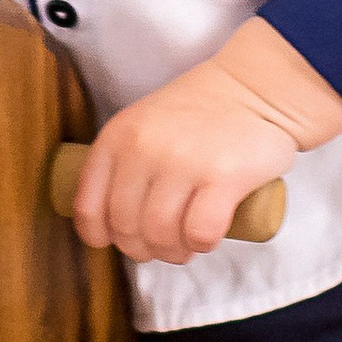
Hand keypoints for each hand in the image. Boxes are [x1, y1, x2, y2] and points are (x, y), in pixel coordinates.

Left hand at [70, 20, 341, 266]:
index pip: (89, 209)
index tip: (117, 241)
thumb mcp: (141, 126)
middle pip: (126, 228)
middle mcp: (143, 148)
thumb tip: (109, 226)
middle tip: (162, 245)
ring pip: (161, 235)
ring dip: (174, 252)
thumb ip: (122, 164)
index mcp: (117, 137)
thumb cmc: (196, 116)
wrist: (253, 88)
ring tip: (186, 245)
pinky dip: (201, 244)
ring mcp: (183, 161)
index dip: (101, 237)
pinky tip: (207, 238)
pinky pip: (199, 232)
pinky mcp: (224, 176)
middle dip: (143, 249)